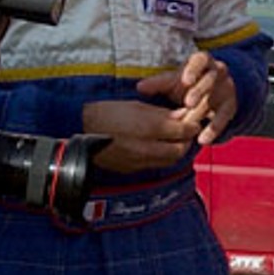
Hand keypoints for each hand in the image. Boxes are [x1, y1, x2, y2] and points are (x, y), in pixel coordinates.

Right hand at [81, 98, 202, 171]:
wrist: (80, 129)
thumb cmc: (107, 112)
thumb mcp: (136, 106)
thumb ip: (161, 114)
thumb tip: (181, 116)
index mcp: (147, 128)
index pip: (182, 131)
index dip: (191, 125)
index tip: (193, 120)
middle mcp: (145, 148)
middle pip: (179, 150)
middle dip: (186, 141)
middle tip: (186, 131)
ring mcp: (138, 161)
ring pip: (168, 160)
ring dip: (175, 150)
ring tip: (173, 139)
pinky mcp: (131, 169)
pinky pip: (154, 165)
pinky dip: (161, 157)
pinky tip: (157, 147)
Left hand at [134, 50, 238, 145]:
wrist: (213, 92)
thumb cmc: (188, 84)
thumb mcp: (174, 81)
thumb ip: (158, 84)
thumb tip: (140, 87)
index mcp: (202, 61)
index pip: (201, 59)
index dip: (194, 70)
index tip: (186, 81)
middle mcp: (217, 72)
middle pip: (210, 79)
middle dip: (200, 91)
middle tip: (188, 103)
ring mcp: (226, 89)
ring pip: (216, 98)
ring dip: (204, 111)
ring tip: (192, 124)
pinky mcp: (230, 106)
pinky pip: (223, 118)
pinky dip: (213, 129)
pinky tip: (203, 140)